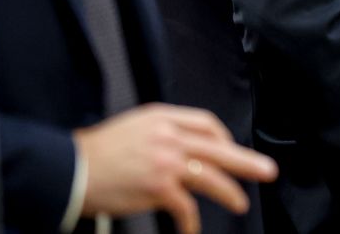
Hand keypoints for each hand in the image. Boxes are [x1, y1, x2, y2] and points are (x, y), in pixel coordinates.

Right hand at [73, 103, 277, 233]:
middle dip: (246, 160)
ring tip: (241, 203)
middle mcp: (168, 135)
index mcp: (162, 117)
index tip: (232, 151)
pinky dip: (191, 221)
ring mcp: (166, 160)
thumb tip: (184, 148)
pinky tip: (190, 229)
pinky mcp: (159, 186)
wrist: (71, 169)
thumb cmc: (97, 152)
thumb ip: (162, 133)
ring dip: (230, 191)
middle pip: (218, 146)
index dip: (224, 138)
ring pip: (212, 174)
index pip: (206, 122)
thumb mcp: (134, 127)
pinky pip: (186, 206)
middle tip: (267, 170)